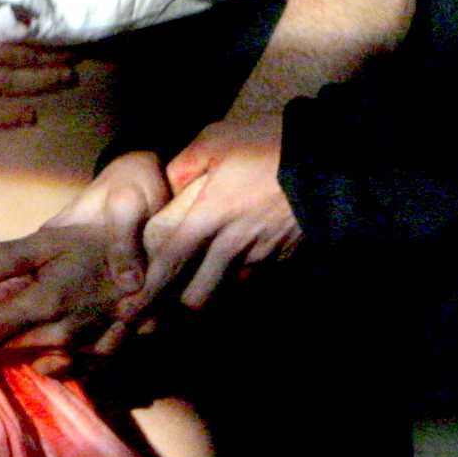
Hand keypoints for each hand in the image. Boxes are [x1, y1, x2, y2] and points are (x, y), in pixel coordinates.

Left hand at [0, 151, 170, 372]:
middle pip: (3, 350)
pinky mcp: (104, 356)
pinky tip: (37, 344)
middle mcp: (63, 335)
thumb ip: (6, 259)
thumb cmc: (98, 238)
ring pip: (30, 362)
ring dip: (8, 348)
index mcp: (46, 303)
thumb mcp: (50, 238)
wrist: (156, 252)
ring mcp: (86, 350)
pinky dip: (43, 359)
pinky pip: (64, 370)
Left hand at [136, 105, 303, 314]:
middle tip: (155, 318)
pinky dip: (236, 286)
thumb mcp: (216, 138)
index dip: (146, 290)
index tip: (127, 310)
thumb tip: (168, 186)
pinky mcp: (282, 260)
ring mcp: (259, 257)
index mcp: (209, 215)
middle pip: (195, 295)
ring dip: (206, 300)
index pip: (168, 261)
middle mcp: (231, 245)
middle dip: (174, 310)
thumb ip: (183, 166)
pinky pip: (251, 282)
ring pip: (224, 294)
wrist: (331, 163)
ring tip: (188, 305)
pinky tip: (229, 281)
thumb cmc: (268, 144)